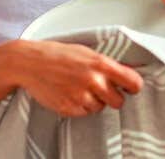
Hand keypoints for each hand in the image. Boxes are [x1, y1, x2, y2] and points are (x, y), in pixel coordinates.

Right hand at [13, 39, 142, 117]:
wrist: (30, 63)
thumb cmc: (58, 54)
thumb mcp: (87, 52)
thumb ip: (106, 64)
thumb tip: (126, 73)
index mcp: (101, 64)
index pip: (133, 82)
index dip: (134, 87)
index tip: (131, 88)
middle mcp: (94, 81)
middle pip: (119, 102)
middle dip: (113, 97)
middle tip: (103, 90)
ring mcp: (80, 96)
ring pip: (100, 108)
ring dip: (94, 102)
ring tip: (79, 88)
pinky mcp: (68, 108)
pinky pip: (84, 113)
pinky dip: (80, 107)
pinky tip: (70, 94)